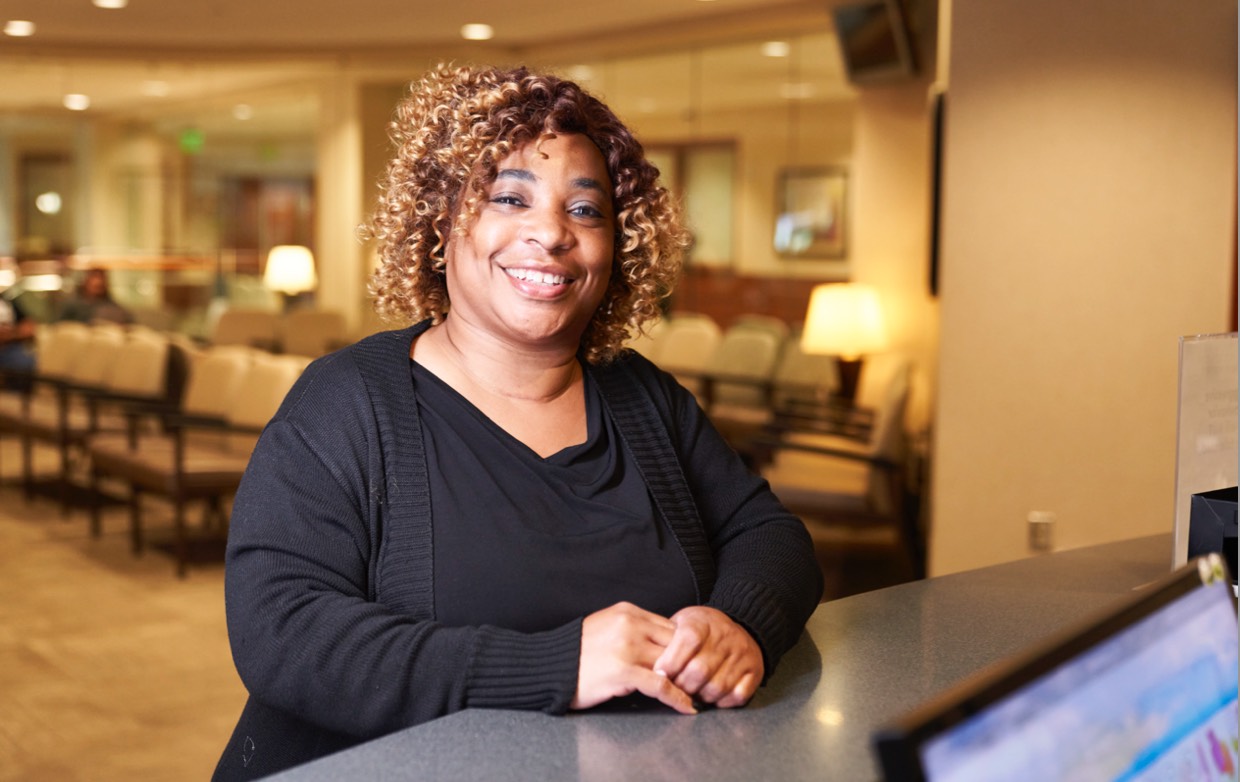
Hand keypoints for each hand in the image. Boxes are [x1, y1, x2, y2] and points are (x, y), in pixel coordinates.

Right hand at [572, 602, 695, 714]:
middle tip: (702, 682)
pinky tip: (687, 707)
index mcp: (627, 612)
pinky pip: (661, 686)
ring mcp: (627, 648)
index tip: (695, 663)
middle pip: (676, 643)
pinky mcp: (623, 672)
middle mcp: (630, 625)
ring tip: (699, 695)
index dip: (686, 647)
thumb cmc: (577, 652)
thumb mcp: (607, 628)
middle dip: (690, 664)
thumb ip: (634, 631)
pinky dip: (678, 698)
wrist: (549, 666)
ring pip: (671, 664)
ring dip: (687, 682)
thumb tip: (663, 645)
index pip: (670, 626)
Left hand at [652, 606, 763, 708]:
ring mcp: (743, 655)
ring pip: (717, 687)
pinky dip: (722, 702)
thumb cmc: (702, 629)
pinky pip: (737, 695)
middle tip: (674, 688)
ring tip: (692, 692)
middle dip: (682, 685)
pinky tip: (712, 697)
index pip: (687, 642)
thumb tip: (649, 665)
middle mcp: (726, 638)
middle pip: (699, 671)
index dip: (670, 662)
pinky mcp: (755, 671)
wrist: (742, 624)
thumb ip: (667, 639)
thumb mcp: (682, 622)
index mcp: (704, 623)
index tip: (659, 674)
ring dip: (700, 696)